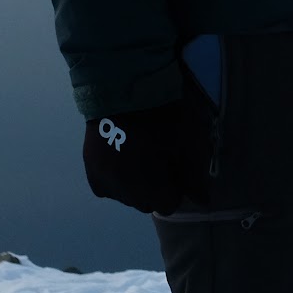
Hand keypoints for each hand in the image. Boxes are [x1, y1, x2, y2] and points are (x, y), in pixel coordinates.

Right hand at [81, 89, 210, 212]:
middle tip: (157, 157)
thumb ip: (195, 176)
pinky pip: (107, 185)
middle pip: (146, 202)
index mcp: (150, 189)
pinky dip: (115, 177)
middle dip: (154, 187)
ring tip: (138, 154)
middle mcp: (124, 194)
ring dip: (134, 184)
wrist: (123, 88)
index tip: (175, 165)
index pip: (168, 204)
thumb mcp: (188, 142)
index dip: (175, 185)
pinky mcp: (90, 170)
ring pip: (125, 196)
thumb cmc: (162, 115)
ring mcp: (104, 182)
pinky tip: (120, 156)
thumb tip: (202, 202)